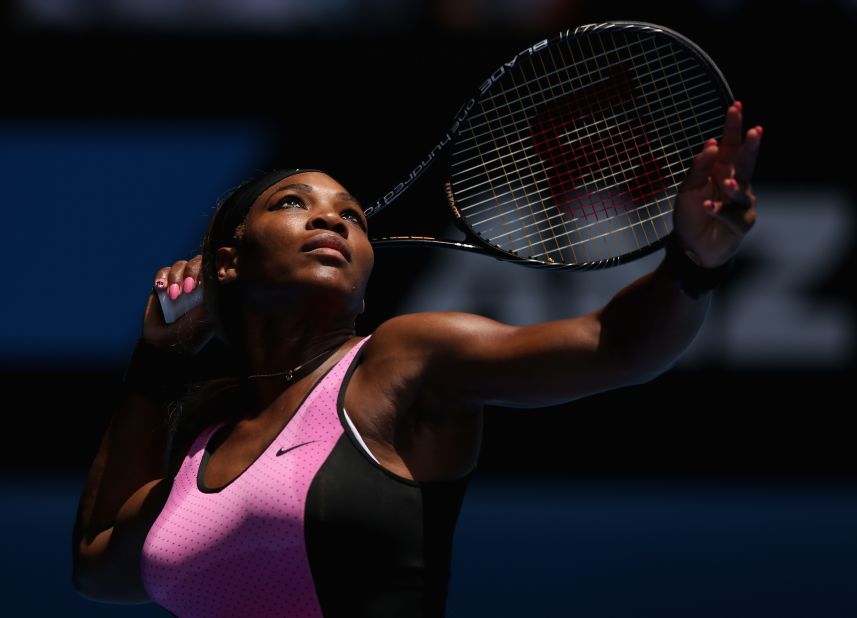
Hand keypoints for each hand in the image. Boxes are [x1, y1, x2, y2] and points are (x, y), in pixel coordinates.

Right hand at [142, 255, 212, 353]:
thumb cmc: (194, 331)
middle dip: (192, 272)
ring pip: (180, 265)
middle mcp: (198, 283)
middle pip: (197, 262)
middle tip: (189, 290)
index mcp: (214, 288)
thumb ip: (217, 291)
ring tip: (174, 296)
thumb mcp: (210, 311)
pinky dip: (163, 278)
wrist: (167, 343)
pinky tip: (162, 289)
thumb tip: (230, 271)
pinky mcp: (163, 285)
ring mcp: (181, 283)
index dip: (210, 267)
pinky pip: (164, 271)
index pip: (216, 266)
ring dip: (177, 277)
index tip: (205, 281)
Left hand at [673, 101, 761, 267]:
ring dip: (733, 186)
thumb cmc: (690, 216)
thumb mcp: (686, 190)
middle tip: (754, 131)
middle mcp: (735, 183)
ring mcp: (741, 203)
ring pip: (741, 190)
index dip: (733, 127)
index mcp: (720, 171)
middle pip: (744, 162)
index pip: (729, 145)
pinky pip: (732, 215)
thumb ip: (698, 169)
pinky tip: (707, 207)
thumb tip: (712, 144)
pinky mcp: (742, 223)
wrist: (691, 248)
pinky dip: (719, 211)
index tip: (736, 106)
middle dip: (750, 147)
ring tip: (725, 183)